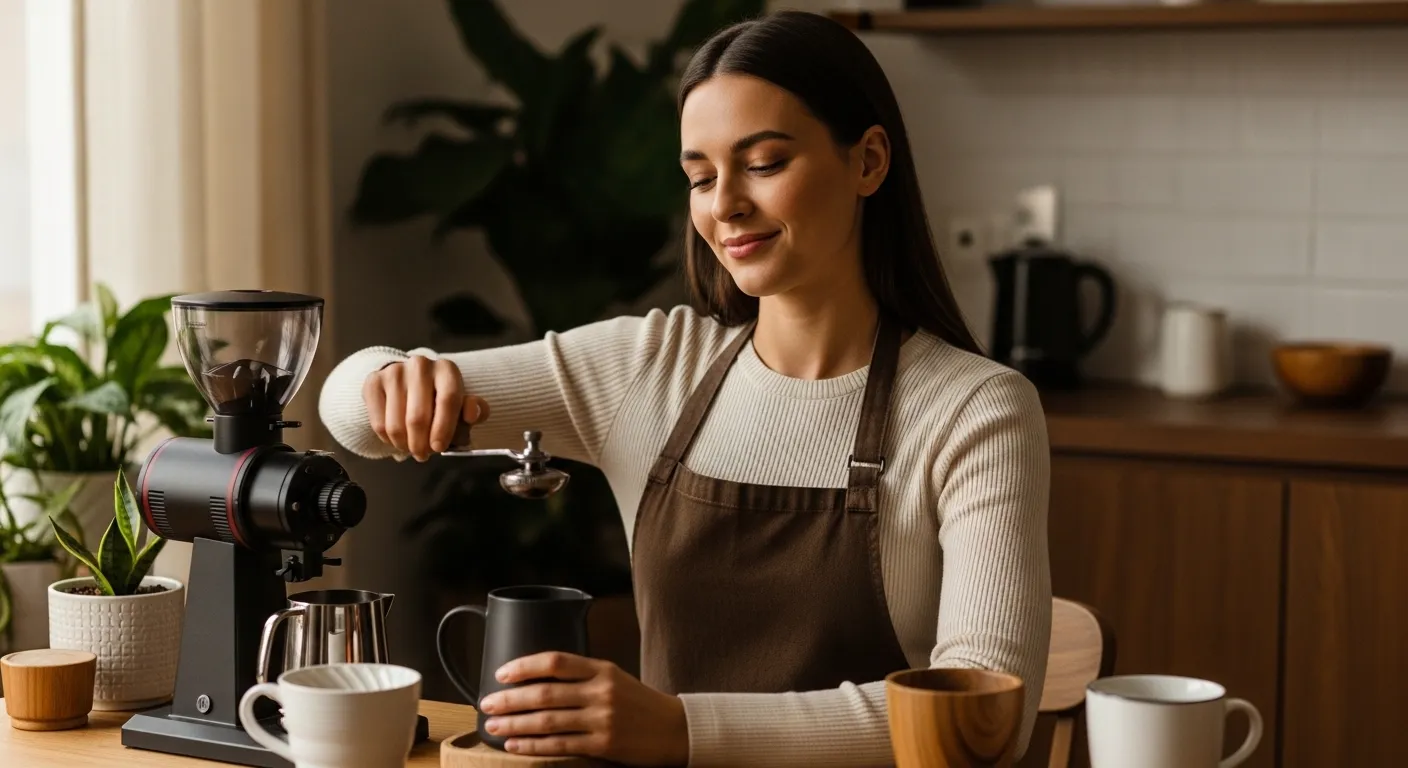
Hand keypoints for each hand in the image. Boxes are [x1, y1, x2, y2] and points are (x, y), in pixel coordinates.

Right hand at [362, 356, 489, 460]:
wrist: (407, 382)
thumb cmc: (438, 398)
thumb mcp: (462, 404)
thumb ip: (475, 410)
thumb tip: (472, 414)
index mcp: (446, 369)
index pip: (447, 400)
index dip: (444, 428)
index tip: (439, 448)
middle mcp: (420, 365)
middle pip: (418, 416)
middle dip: (421, 444)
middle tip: (423, 455)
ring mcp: (394, 371)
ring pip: (396, 423)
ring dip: (403, 444)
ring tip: (410, 447)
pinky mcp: (373, 382)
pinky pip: (378, 423)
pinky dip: (388, 439)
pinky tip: (396, 438)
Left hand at [477, 652, 688, 766]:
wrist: (675, 729)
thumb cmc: (639, 703)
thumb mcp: (614, 678)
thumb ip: (582, 676)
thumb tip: (537, 679)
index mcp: (602, 669)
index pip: (555, 661)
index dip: (524, 666)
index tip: (501, 673)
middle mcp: (601, 691)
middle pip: (545, 693)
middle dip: (510, 699)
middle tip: (487, 704)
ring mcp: (603, 719)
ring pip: (548, 720)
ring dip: (516, 725)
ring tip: (494, 727)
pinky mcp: (604, 744)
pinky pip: (560, 745)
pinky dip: (534, 746)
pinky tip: (516, 746)